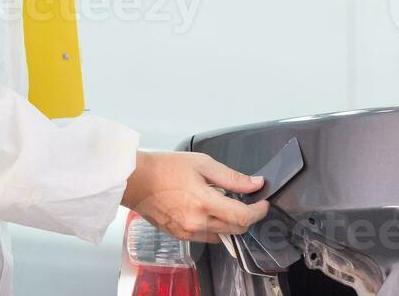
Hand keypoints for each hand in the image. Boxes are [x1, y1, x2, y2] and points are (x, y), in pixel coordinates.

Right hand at [120, 150, 269, 243]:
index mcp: (204, 202)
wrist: (136, 180)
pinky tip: (206, 210)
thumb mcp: (201, 163)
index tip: (262, 202)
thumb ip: (231, 177)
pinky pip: (206, 236)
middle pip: (236, 229)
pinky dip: (214, 226)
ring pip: (222, 235)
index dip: (259, 211)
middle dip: (247, 217)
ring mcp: (188, 232)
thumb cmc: (164, 167)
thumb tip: (255, 183)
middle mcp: (198, 222)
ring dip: (230, 222)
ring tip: (222, 203)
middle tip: (246, 201)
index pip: (244, 217)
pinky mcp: (180, 235)